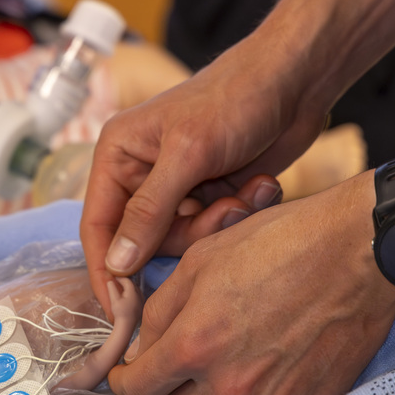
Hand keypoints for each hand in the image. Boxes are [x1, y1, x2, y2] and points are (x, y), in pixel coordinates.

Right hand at [80, 50, 329, 313]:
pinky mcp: (210, 195)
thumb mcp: (188, 154)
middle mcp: (140, 175)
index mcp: (117, 157)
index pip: (98, 226)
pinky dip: (237, 215)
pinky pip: (212, 230)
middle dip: (188, 235)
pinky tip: (258, 187)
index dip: (106, 271)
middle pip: (145, 241)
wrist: (296, 80)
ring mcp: (177, 188)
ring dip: (218, 223)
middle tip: (223, 212)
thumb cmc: (234, 99)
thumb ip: (150, 212)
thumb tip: (117, 265)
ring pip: (183, 240)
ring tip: (245, 193)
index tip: (121, 314)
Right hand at [107, 276, 141, 330]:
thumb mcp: (114, 300)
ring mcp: (142, 300)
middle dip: (124, 281)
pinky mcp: (141, 305)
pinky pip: (137, 295)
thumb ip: (112, 288)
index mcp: (133, 292)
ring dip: (128, 287)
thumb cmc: (120, 313)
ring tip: (120, 288)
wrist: (127, 326)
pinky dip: (131, 293)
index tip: (113, 277)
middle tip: (116, 281)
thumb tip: (110, 281)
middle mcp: (139, 294)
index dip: (119, 277)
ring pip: (135, 289)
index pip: (127, 280)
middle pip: (132, 284)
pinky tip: (126, 296)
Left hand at [108, 172, 394, 394]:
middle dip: (170, 384)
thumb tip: (139, 346)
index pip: (137, 390)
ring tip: (244, 338)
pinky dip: (265, 386)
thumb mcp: (198, 260)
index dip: (124, 380)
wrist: (360, 249)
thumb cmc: (276, 243)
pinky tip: (279, 347)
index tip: (126, 371)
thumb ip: (158, 311)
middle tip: (184, 351)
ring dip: (221, 385)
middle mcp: (232, 385)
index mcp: (194, 347)